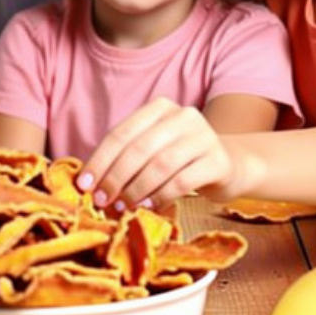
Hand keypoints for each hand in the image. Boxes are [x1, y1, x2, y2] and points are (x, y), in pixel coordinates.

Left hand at [76, 98, 236, 214]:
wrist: (230, 165)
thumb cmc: (181, 160)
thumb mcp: (154, 148)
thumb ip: (126, 157)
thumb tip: (90, 182)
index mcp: (159, 108)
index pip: (121, 133)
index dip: (100, 160)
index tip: (84, 185)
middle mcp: (183, 116)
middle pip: (139, 149)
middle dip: (116, 177)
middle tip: (102, 200)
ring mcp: (204, 136)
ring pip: (160, 165)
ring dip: (136, 189)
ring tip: (124, 206)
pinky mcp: (219, 161)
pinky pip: (183, 181)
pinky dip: (161, 196)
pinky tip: (149, 206)